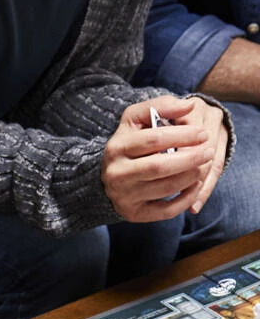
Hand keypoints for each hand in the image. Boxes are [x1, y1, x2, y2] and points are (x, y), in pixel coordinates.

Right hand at [101, 96, 226, 221]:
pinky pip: (164, 211)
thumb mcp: (137, 118)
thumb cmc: (130, 142)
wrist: (109, 175)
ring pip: (165, 188)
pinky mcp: (132, 213)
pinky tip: (195, 187)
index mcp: (117, 147)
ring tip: (203, 167)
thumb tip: (189, 106)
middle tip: (209, 152)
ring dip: (191, 177)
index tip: (203, 133)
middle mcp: (116, 174)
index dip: (183, 136)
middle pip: (159, 166)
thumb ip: (162, 105)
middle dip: (190, 158)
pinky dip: (185, 200)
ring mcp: (123, 196)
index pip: (154, 140)